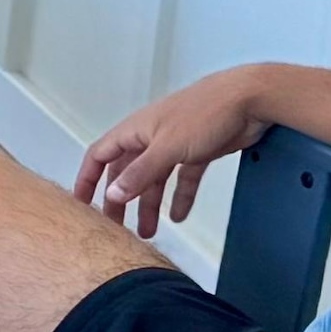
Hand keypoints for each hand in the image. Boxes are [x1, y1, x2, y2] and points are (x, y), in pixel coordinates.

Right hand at [74, 67, 269, 236]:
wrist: (249, 100)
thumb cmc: (205, 112)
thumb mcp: (167, 147)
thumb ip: (140, 173)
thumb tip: (112, 195)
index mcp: (135, 131)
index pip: (100, 155)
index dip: (88, 179)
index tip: (81, 204)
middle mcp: (151, 137)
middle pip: (127, 172)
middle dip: (119, 199)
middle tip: (116, 226)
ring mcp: (175, 145)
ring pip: (155, 179)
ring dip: (149, 204)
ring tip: (148, 232)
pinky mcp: (198, 151)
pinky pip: (183, 179)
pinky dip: (180, 196)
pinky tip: (179, 215)